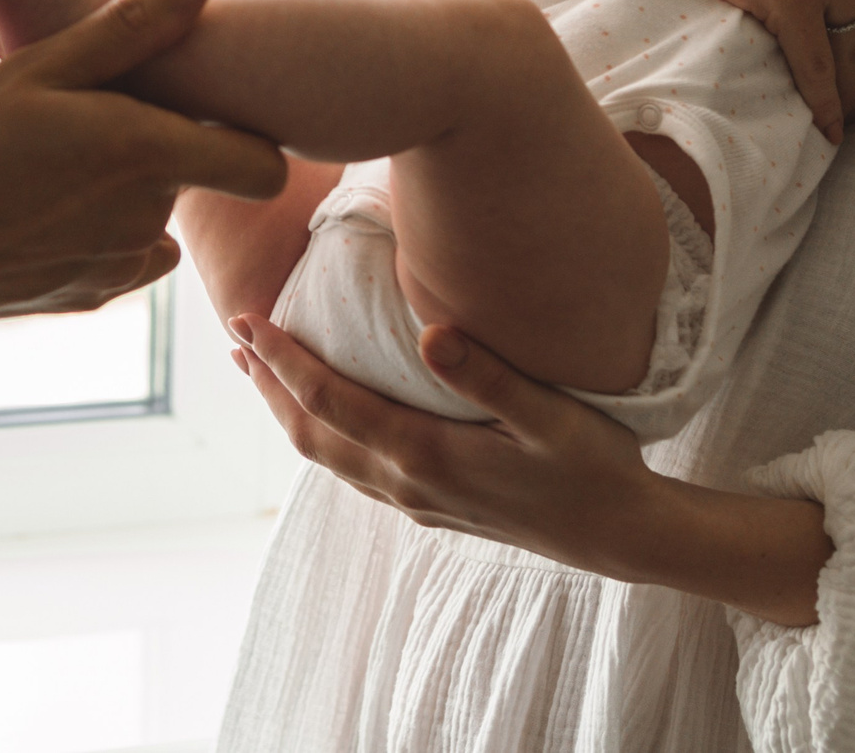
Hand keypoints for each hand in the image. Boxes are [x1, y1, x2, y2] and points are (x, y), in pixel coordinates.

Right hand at [0, 0, 287, 325]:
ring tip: (42, 160)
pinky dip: (92, 230)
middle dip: (154, 142)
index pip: (263, 165)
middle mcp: (148, 220)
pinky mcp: (84, 298)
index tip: (204, 107)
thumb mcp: (36, 65)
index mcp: (148, 153)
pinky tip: (32, 207)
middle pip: (190, 172)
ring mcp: (117, 268)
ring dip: (119, 186)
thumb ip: (133, 23)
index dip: (244, 134)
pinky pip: (118, 255)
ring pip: (150, 213)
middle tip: (78, 114)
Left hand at [229, 314, 661, 574]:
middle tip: (237, 334)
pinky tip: (330, 411)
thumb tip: (432, 331)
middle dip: (269, 384)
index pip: (329, 402)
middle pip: (310, 433)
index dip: (283, 361)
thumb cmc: (592, 465)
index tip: (248, 320)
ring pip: (328, 456)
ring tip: (264, 368)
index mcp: (425, 455)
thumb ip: (488, 373)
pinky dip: (324, 433)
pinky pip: (354, 468)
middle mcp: (407, 484)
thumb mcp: (550, 415)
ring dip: (289, 410)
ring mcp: (415, 501)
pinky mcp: (429, 508)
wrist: (617, 534)